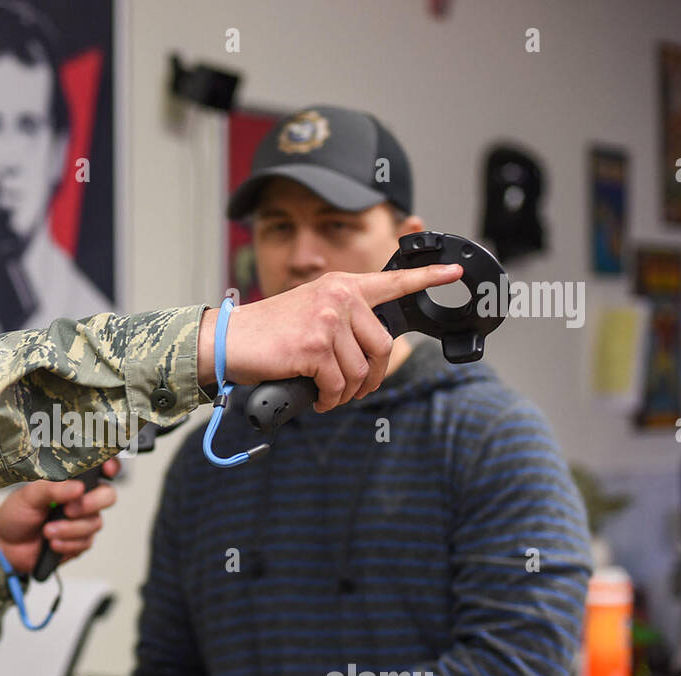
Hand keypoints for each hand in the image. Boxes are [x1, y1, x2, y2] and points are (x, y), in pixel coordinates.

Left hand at [0, 457, 120, 574]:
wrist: (6, 545)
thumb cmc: (17, 513)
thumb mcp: (29, 495)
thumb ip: (52, 488)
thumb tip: (78, 488)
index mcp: (70, 481)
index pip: (98, 469)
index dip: (110, 467)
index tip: (108, 470)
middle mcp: (81, 498)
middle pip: (108, 496)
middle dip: (91, 504)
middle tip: (69, 510)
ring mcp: (82, 520)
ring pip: (95, 522)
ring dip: (69, 529)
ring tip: (47, 531)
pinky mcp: (80, 542)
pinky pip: (85, 542)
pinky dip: (67, 544)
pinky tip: (51, 543)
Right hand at [196, 264, 463, 410]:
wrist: (226, 341)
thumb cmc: (266, 333)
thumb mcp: (309, 311)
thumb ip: (341, 319)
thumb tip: (369, 352)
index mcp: (341, 287)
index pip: (392, 281)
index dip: (427, 279)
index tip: (454, 272)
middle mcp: (339, 298)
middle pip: (383, 346)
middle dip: (372, 377)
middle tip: (353, 390)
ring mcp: (327, 321)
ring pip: (360, 371)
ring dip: (346, 392)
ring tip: (327, 394)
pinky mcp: (314, 346)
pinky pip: (337, 384)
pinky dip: (329, 399)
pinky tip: (317, 398)